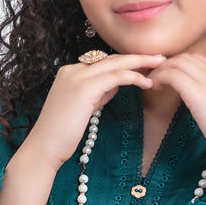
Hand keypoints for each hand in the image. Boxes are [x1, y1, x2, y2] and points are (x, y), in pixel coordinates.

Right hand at [0, 53, 164, 204]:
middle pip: (111, 58)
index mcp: (69, 72)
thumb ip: (97, 93)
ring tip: (161, 64)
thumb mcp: (82, 107)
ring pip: (116, 63)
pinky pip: (115, 77)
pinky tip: (146, 83)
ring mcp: (76, 76)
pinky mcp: (84, 87)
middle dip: (137, 57)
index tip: (144, 64)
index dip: (125, 62)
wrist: (44, 148)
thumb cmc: (62, 134)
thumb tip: (115, 85)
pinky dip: (133, 77)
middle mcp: (72, 70)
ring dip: (140, 63)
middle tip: (160, 57)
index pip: (103, 62)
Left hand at [149, 54, 205, 180]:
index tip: (168, 73)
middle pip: (186, 57)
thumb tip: (202, 106)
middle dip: (168, 63)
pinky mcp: (196, 91)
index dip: (180, 64)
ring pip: (177, 63)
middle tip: (155, 75)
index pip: (198, 60)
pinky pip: (172, 75)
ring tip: (152, 81)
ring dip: (161, 69)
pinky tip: (154, 87)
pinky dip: (160, 77)